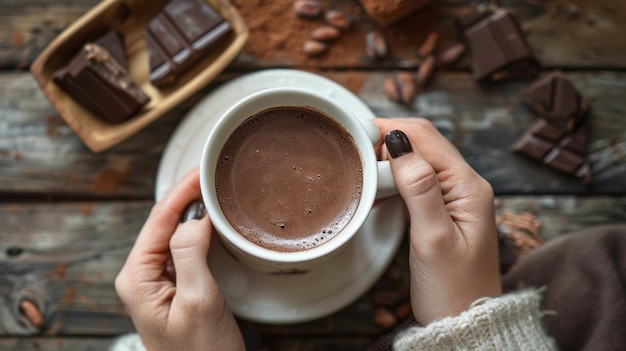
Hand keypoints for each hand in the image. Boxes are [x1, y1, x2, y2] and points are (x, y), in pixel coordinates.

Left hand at [115, 168, 243, 350]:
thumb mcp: (199, 300)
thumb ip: (191, 253)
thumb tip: (194, 216)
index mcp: (137, 278)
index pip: (159, 219)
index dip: (182, 191)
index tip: (202, 171)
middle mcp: (142, 276)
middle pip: (164, 221)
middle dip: (187, 194)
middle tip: (212, 173)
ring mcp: (157, 281)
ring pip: (174, 232)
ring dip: (193, 209)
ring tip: (213, 188)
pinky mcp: (175, 286)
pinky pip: (184, 248)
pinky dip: (199, 228)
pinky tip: (211, 219)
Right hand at [374, 118, 500, 324]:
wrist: (466, 324)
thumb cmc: (453, 290)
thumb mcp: (432, 238)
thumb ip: (418, 188)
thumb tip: (399, 141)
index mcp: (468, 186)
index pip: (425, 136)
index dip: (389, 128)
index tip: (355, 135)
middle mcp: (464, 185)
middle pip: (422, 141)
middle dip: (387, 139)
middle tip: (354, 153)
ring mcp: (454, 197)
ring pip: (417, 158)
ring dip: (388, 158)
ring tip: (361, 169)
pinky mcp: (442, 209)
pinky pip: (416, 180)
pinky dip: (393, 177)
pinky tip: (376, 189)